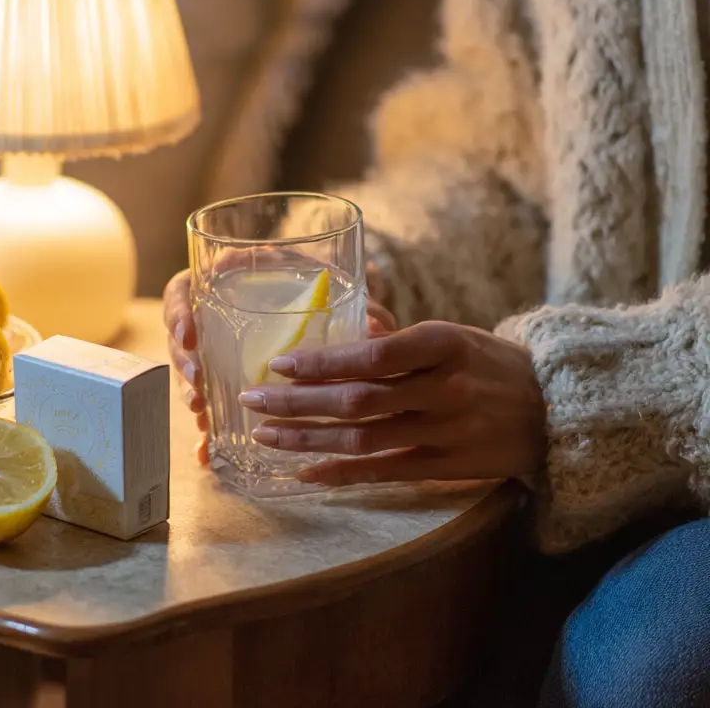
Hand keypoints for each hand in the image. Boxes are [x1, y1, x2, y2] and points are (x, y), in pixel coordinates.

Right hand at [162, 263, 396, 463]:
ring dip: (191, 391)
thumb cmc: (315, 291)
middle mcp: (208, 313)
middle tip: (197, 380)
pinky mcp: (218, 381)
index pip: (184, 293)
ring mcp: (210, 348)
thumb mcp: (328, 290)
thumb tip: (379, 326)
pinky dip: (204, 428)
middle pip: (180, 337)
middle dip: (184, 361)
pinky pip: (206, 403)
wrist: (309, 306)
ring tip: (200, 410)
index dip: (180, 313)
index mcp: (222, 283)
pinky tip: (203, 453)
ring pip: (190, 371)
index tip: (189, 332)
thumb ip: (353, 305)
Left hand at [239, 321, 545, 484]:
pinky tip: (305, 472)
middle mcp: (444, 389)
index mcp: (443, 344)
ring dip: (309, 439)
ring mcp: (447, 431)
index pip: (373, 356)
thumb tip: (341, 338)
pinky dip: (342, 473)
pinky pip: (386, 472)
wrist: (555, 409)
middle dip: (298, 402)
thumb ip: (397, 338)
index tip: (279, 364)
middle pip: (358, 400)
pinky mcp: (449, 466)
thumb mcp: (452, 334)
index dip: (322, 362)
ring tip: (264, 435)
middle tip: (251, 400)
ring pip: (364, 439)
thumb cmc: (489, 363)